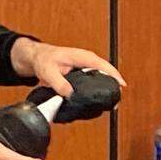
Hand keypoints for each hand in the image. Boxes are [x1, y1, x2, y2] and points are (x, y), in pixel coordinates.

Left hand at [10, 38, 125, 97]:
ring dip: (107, 87)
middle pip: (106, 71)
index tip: (121, 85)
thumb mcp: (48, 71)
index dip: (113, 74)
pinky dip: (99, 87)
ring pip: (102, 76)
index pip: (102, 64)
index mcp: (81, 56)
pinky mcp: (84, 73)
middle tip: (116, 101)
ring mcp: (87, 67)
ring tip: (111, 102)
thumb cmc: (45, 59)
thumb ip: (58, 83)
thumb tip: (69, 93)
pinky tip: (99, 99)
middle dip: (114, 84)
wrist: (40, 57)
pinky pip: (96, 79)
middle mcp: (87, 61)